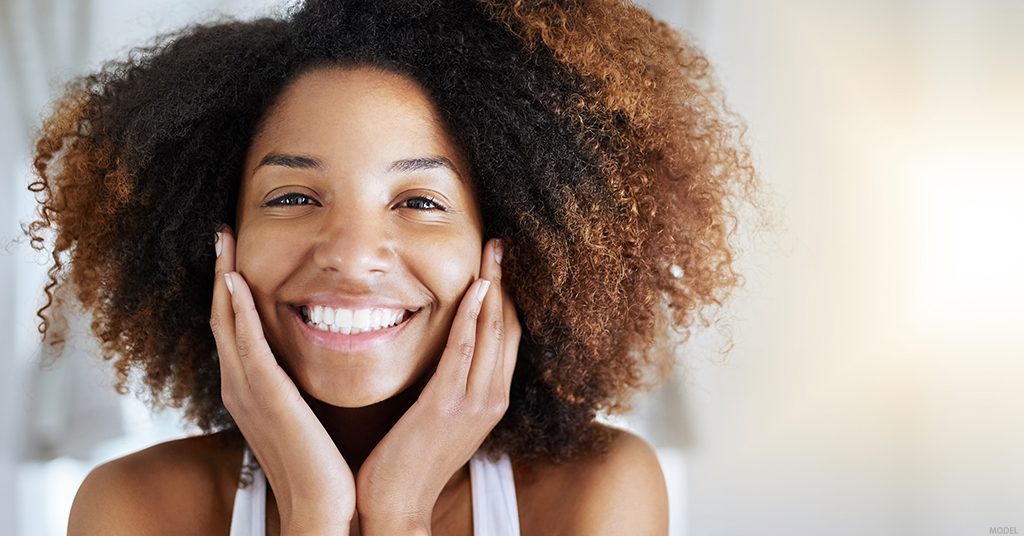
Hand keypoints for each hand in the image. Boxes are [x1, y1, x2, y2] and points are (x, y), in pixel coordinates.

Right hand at [211, 226, 354, 535]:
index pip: (233, 326)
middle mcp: (239, 385)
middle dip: (219, 272)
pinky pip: (247, 344)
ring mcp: (247, 390)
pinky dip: (238, 311)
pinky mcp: (265, 395)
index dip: (228, 288)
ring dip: (222, 278)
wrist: (319, 505)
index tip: (233, 253)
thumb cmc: (317, 463)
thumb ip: (295, 386)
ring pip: (226, 322)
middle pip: (220, 316)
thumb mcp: (301, 413)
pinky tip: (236, 281)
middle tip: (220, 233)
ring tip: (223, 241)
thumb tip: (304, 364)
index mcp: (248, 388)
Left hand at [354, 239, 520, 534]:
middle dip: (506, 283)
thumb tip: (443, 354)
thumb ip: (450, 385)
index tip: (498, 264)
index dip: (507, 297)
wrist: (397, 506)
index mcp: (492, 400)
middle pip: (509, 328)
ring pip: (493, 332)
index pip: (509, 338)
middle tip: (499, 245)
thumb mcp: (441, 419)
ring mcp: (474, 403)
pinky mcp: (446, 405)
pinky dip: (473, 316)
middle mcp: (492, 398)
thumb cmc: (410, 463)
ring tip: (492, 252)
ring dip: (494, 287)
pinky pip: (465, 351)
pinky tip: (474, 288)